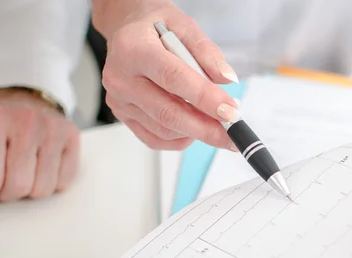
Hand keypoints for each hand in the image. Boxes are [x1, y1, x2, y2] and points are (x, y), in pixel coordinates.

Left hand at [0, 88, 79, 202]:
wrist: (26, 99)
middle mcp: (27, 122)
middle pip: (19, 185)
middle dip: (7, 194)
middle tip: (2, 187)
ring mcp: (53, 129)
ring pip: (42, 188)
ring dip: (30, 191)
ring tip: (21, 177)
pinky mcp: (71, 137)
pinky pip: (63, 181)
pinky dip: (51, 183)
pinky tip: (40, 170)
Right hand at [95, 0, 238, 150]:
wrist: (128, 32)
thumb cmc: (155, 26)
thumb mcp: (183, 25)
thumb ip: (206, 51)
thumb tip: (226, 78)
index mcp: (133, 48)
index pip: (173, 78)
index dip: (205, 98)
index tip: (230, 111)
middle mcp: (121, 77)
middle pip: (168, 112)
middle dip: (206, 127)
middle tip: (231, 132)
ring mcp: (120, 100)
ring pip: (164, 129)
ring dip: (197, 132)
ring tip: (218, 124)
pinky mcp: (123, 116)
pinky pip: (155, 139)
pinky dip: (180, 139)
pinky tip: (195, 129)